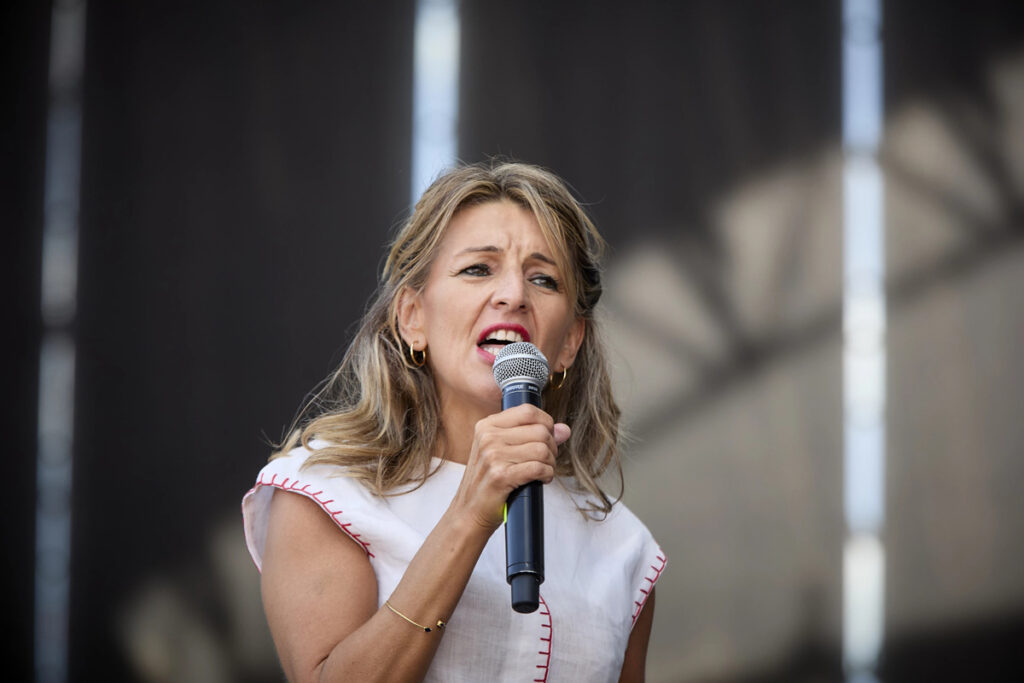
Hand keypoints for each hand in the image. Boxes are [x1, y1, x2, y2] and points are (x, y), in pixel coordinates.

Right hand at [451, 404, 570, 532]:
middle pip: (540, 431)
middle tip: (546, 460)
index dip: (546, 423)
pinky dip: (547, 474)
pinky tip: (541, 479)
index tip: (547, 437)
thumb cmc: (487, 481)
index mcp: (487, 426)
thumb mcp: (503, 452)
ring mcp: (493, 456)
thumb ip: (532, 436)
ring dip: (550, 463)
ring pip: (542, 449)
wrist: (469, 512)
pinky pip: (538, 467)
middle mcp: (488, 437)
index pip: (528, 411)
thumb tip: (564, 430)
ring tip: (543, 471)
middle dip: (552, 447)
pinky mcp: (501, 476)